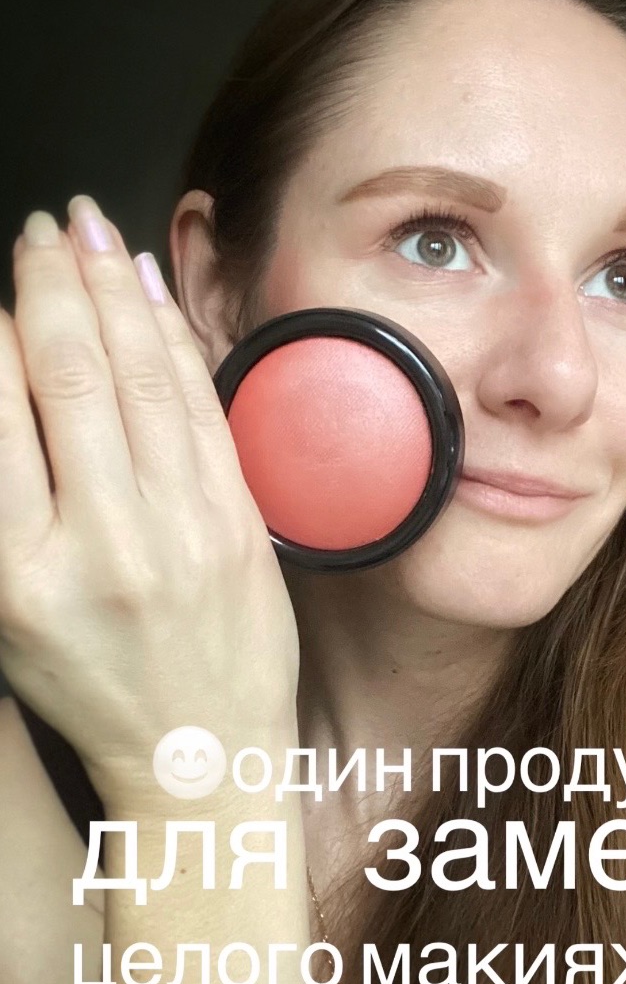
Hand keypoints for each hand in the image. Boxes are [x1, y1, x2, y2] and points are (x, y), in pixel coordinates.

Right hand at [0, 197, 299, 801]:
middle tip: (45, 227)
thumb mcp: (9, 613)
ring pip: (144, 379)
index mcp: (22, 575)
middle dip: (54, 283)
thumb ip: (1, 502)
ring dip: (116, 289)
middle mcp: (104, 547)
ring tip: (91, 231)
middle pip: (72, 377)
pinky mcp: (243, 527)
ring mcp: (184, 534)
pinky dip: (175, 340)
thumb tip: (5, 380)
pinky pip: (203, 410)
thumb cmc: (93, 689)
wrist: (200, 756)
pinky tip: (152, 292)